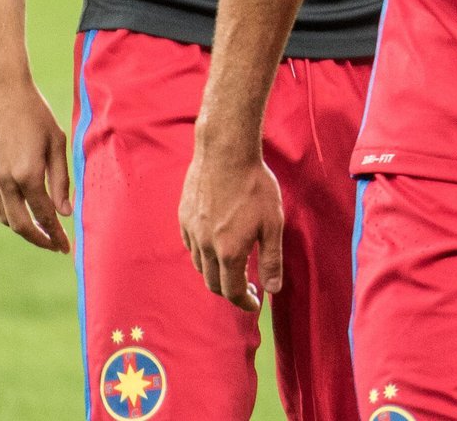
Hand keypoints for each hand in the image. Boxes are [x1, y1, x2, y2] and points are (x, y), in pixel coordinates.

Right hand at [0, 74, 71, 252]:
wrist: (1, 91)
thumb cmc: (36, 114)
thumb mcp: (57, 143)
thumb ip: (61, 180)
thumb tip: (65, 213)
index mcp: (28, 174)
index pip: (44, 216)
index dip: (55, 234)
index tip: (66, 247)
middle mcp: (5, 180)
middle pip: (20, 225)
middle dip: (38, 239)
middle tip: (54, 245)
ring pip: (3, 216)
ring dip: (21, 228)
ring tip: (39, 230)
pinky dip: (4, 214)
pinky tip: (18, 213)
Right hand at [178, 144, 282, 312]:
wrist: (226, 152)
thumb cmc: (254, 185)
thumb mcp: (273, 223)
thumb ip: (271, 260)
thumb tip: (273, 290)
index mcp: (229, 253)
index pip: (232, 291)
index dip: (245, 302)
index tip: (255, 304)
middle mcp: (206, 247)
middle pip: (213, 283)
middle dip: (230, 291)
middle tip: (247, 288)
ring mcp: (192, 232)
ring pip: (200, 266)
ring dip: (215, 273)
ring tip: (232, 267)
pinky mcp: (184, 217)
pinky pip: (190, 245)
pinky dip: (203, 254)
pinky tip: (215, 245)